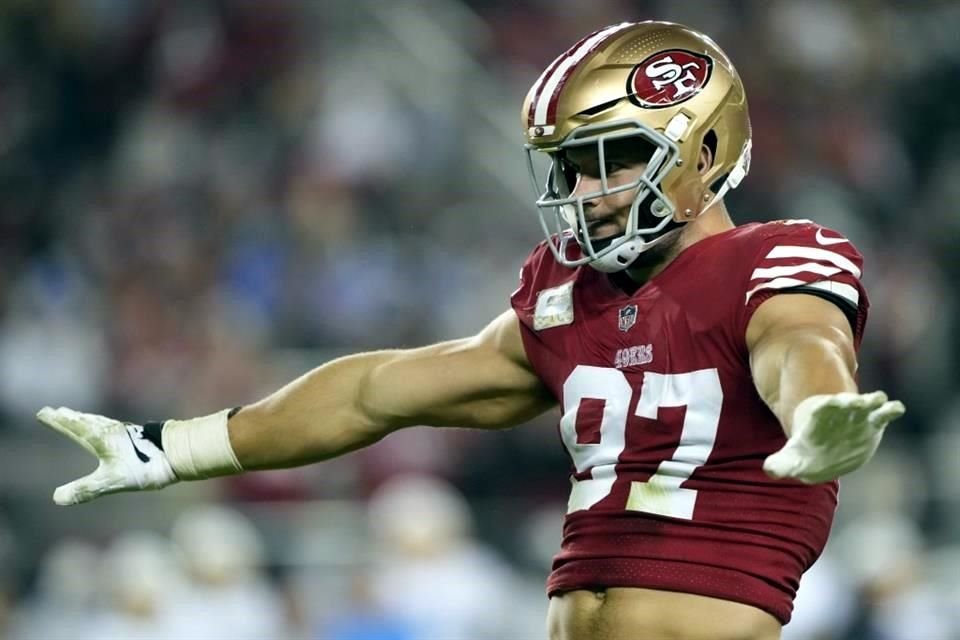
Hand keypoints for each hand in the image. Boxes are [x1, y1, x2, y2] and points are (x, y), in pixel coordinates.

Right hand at [37, 407, 177, 504]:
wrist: (178, 454)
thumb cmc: (145, 466)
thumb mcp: (111, 481)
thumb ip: (84, 489)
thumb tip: (57, 498)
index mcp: (100, 438)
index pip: (73, 427)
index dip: (57, 421)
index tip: (42, 412)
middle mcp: (110, 431)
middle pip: (84, 421)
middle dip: (67, 417)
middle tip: (53, 410)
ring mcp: (124, 432)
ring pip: (98, 422)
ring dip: (84, 418)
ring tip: (75, 416)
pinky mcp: (136, 436)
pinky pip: (111, 427)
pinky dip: (101, 424)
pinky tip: (108, 430)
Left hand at [763, 391, 904, 483]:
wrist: (825, 442)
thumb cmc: (807, 449)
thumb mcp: (793, 457)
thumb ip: (783, 463)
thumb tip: (770, 470)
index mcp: (817, 419)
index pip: (820, 411)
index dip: (826, 407)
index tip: (832, 402)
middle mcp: (837, 414)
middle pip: (844, 405)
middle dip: (850, 403)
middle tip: (856, 401)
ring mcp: (856, 416)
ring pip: (866, 404)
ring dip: (871, 402)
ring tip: (880, 399)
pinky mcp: (872, 423)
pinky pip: (882, 414)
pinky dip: (890, 410)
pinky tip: (896, 408)